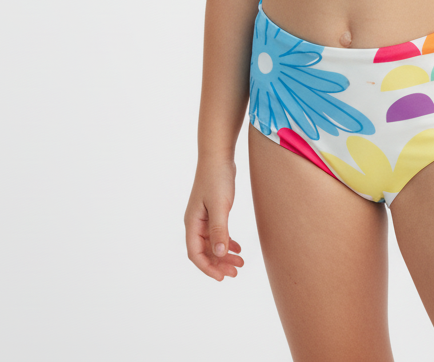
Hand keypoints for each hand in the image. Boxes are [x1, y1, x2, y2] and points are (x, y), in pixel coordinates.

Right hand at [184, 158, 243, 281]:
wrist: (218, 156)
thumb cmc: (217, 178)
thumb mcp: (220, 206)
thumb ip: (219, 230)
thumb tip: (219, 254)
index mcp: (192, 223)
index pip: (195, 254)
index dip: (208, 268)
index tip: (222, 277)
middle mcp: (195, 222)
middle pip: (204, 251)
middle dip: (219, 264)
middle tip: (236, 272)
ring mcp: (204, 217)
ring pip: (212, 243)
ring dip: (224, 255)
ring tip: (240, 263)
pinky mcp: (213, 211)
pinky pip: (217, 233)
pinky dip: (227, 242)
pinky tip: (237, 247)